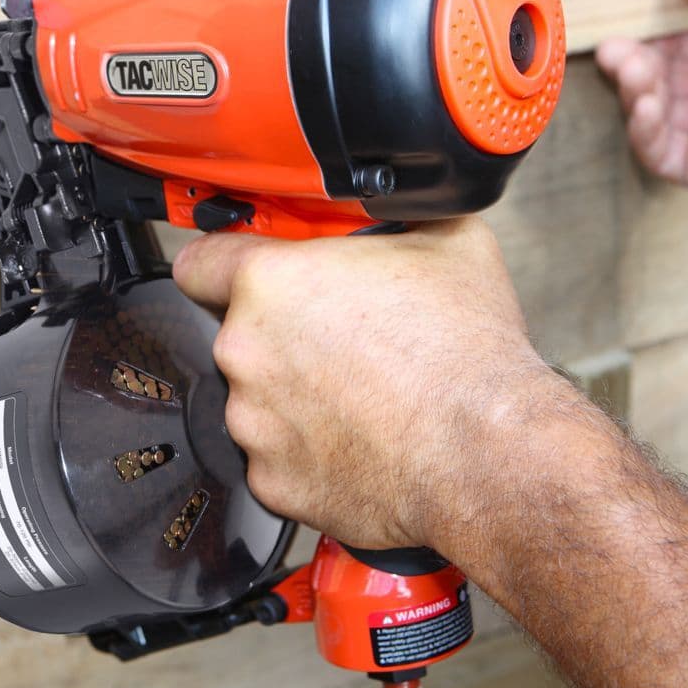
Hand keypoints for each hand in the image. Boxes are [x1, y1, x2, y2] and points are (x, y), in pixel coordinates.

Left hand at [172, 218, 569, 551]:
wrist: (487, 451)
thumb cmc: (465, 353)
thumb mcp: (447, 239)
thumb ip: (399, 214)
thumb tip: (401, 205)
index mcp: (272, 284)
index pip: (199, 262)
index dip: (223, 262)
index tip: (240, 273)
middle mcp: (247, 353)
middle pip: (240, 334)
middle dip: (282, 334)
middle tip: (343, 338)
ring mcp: (255, 424)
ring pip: (259, 399)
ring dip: (294, 395)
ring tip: (360, 394)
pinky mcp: (273, 482)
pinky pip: (279, 456)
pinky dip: (309, 450)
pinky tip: (360, 439)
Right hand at [597, 0, 687, 217]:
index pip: (672, 44)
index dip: (644, 37)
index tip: (618, 28)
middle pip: (655, 78)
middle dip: (631, 64)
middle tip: (614, 51)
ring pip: (651, 112)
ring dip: (636, 91)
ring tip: (633, 74)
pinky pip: (656, 149)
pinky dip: (645, 128)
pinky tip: (647, 107)